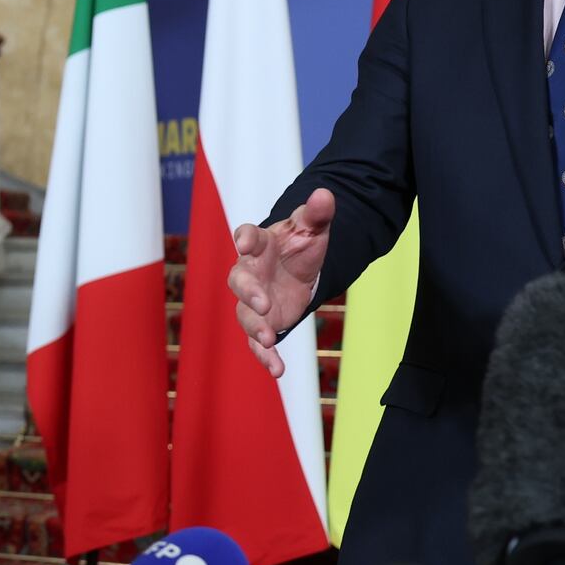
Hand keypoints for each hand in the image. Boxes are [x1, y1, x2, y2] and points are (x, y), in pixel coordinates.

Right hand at [228, 188, 333, 379]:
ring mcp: (253, 300)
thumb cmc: (299, 245)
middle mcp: (249, 272)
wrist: (299, 270)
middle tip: (262, 302)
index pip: (246, 237)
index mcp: (259, 244)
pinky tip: (277, 370)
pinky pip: (257, 342)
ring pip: (245, 315)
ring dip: (254, 328)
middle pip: (239, 281)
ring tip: (268, 340)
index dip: (244, 238)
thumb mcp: (312, 228)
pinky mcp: (262, 322)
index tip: (244, 242)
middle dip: (249, 292)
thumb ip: (317, 213)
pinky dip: (265, 357)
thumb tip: (325, 194)